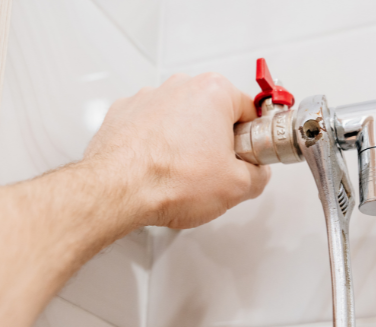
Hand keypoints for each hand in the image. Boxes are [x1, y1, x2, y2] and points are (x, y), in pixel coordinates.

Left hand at [83, 73, 270, 228]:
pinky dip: (156, 145)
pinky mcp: (124, 114)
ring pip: (180, 119)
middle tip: (216, 171)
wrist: (117, 190)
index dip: (252, 141)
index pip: (249, 112)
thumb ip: (258, 175)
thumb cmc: (168, 181)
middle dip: (217, 141)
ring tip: (183, 175)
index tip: (247, 158)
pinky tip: (159, 169)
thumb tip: (256, 174)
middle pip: (213, 113)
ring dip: (185, 142)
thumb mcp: (237, 187)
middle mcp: (179, 87)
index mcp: (213, 92)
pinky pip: (151, 127)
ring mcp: (148, 98)